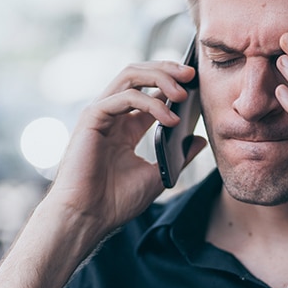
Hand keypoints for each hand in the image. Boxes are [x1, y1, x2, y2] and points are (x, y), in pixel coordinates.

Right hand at [47, 61, 206, 238]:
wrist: (88, 218)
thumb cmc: (115, 201)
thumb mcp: (159, 174)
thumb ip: (179, 154)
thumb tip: (200, 139)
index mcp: (125, 127)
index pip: (149, 90)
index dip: (172, 82)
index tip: (196, 83)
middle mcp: (112, 115)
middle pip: (139, 75)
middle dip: (167, 69)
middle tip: (191, 74)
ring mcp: (100, 114)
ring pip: (130, 76)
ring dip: (160, 78)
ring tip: (183, 92)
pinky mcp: (91, 118)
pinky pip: (124, 97)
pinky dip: (150, 103)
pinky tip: (169, 118)